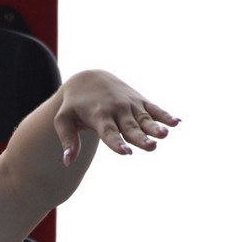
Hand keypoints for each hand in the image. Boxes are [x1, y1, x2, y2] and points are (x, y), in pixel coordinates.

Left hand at [54, 70, 178, 164]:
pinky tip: (177, 123)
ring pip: (144, 118)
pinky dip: (165, 115)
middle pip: (130, 127)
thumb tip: (67, 162)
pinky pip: (154, 108)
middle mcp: (116, 110)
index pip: (108, 133)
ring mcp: (130, 104)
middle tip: (151, 147)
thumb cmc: (73, 105)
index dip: (117, 143)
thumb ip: (67, 140)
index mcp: (98, 116)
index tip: (126, 152)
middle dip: (140, 137)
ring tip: (165, 134)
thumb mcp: (63, 120)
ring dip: (155, 126)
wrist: (89, 78)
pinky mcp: (140, 100)